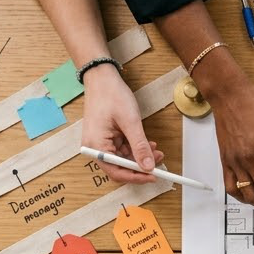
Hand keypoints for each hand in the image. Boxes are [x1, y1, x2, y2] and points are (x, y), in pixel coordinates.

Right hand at [80, 67, 164, 183]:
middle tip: (158, 161)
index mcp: (96, 146)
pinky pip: (122, 148)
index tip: (153, 176)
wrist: (101, 77)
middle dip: (140, 165)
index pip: (117, 171)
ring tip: (156, 150)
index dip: (136, 177)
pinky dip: (135, 148)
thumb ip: (139, 146)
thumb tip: (148, 166)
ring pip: (123, 158)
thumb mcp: (130, 122)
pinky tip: (147, 143)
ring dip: (140, 156)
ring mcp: (100, 142)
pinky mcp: (106, 137)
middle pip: (120, 167)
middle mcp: (95, 148)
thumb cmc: (111, 95)